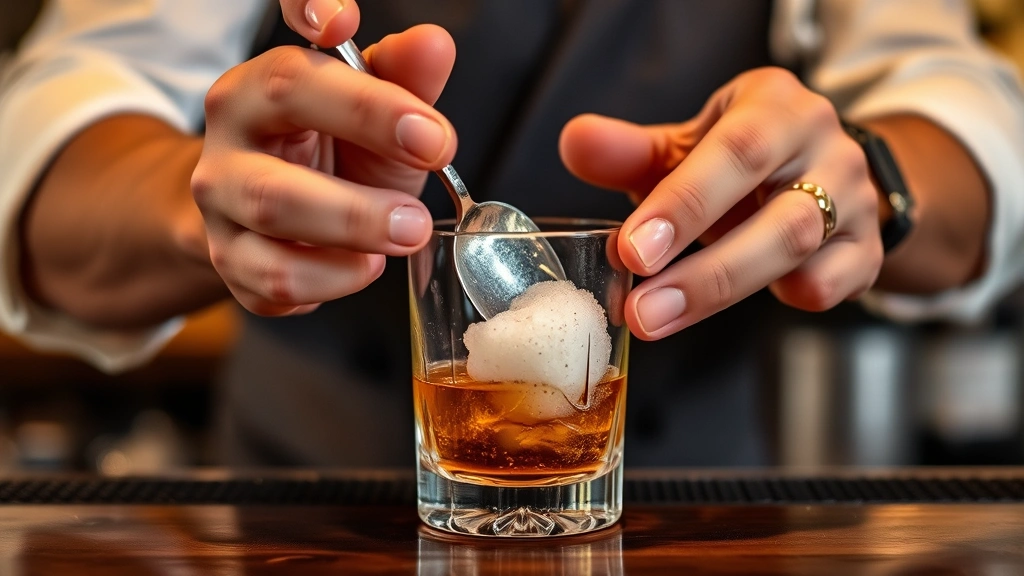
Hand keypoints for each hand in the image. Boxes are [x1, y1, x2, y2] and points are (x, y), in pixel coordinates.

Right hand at [192, 2, 456, 314]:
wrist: (274, 229)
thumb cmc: (332, 160)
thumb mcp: (376, 120)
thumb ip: (406, 84)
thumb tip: (433, 44)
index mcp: (267, 86)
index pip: (291, 56)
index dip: (308, 19)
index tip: (343, 22)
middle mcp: (231, 133)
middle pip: (284, 113)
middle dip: (370, 123)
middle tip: (435, 154)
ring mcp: (222, 200)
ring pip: (272, 206)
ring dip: (354, 221)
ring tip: (408, 230)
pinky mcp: (229, 261)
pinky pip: (274, 278)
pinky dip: (332, 280)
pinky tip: (363, 265)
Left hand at [560, 67, 883, 339]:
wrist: (818, 170)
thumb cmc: (736, 161)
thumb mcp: (684, 148)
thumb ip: (630, 153)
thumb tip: (575, 141)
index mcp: (776, 107)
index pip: (735, 152)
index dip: (683, 204)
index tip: (631, 250)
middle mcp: (825, 148)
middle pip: (777, 214)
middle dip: (704, 270)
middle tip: (641, 308)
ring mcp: (855, 200)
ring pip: (800, 250)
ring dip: (723, 291)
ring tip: (658, 318)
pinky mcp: (867, 250)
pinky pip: (833, 283)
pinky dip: (792, 297)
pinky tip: (751, 299)